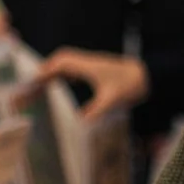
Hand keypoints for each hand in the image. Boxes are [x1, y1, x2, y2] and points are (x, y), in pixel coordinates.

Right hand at [33, 47, 148, 121]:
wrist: (150, 76)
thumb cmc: (131, 85)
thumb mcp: (113, 100)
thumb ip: (95, 111)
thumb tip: (79, 124)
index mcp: (89, 66)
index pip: (62, 62)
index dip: (46, 70)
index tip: (33, 81)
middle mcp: (88, 62)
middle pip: (61, 59)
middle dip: (45, 69)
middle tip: (33, 83)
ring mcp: (93, 64)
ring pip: (68, 62)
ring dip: (54, 70)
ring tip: (42, 83)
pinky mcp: (98, 69)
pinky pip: (76, 67)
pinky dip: (65, 72)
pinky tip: (63, 82)